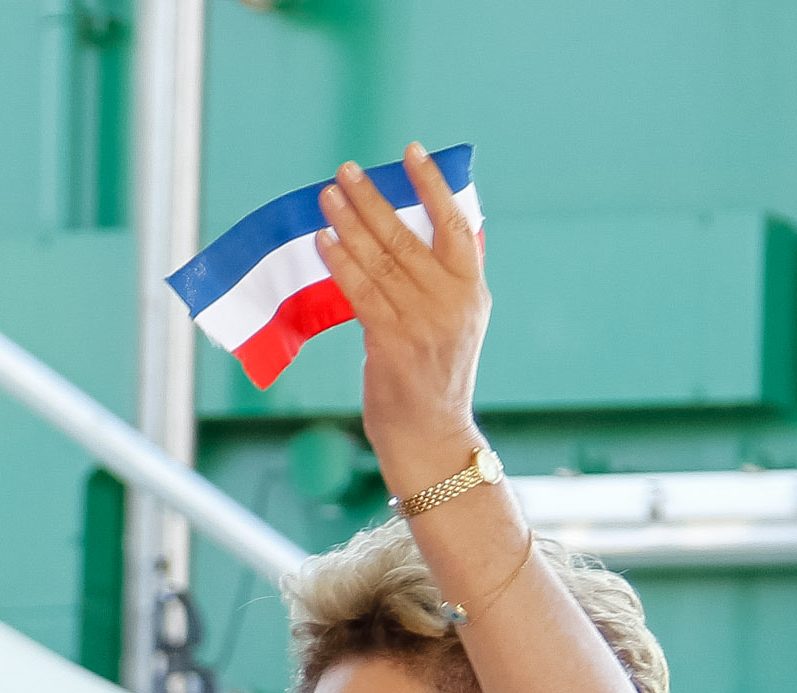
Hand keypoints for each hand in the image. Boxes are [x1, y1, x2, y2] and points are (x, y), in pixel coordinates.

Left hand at [315, 145, 489, 483]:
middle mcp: (453, 303)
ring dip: (349, 223)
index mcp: (473, 292)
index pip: (457, 225)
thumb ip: (448, 279)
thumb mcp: (458, 324)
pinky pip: (361, 291)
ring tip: (327, 196)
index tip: (411, 151)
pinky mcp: (393, 342)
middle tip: (346, 171)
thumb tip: (427, 227)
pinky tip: (324, 240)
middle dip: (372, 199)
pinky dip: (340, 261)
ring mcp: (424, 323)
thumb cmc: (435, 378)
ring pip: (380, 260)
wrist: (431, 437)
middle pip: (407, 236)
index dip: (433, 185)